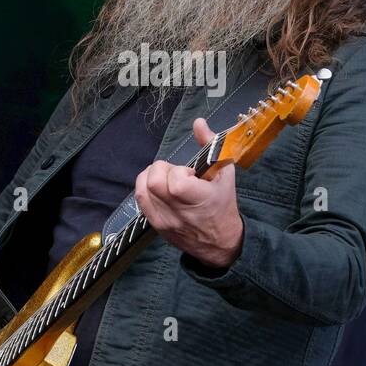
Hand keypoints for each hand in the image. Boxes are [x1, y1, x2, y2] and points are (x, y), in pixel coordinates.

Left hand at [135, 117, 243, 269]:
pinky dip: (145, 189)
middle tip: (175, 173)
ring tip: (166, 180)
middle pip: (155, 184)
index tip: (190, 174)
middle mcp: (181, 213)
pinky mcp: (157, 226)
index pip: (177, 183)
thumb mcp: (225, 174)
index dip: (178, 172)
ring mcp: (166, 221)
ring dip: (151, 178)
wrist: (220, 243)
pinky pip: (140, 201)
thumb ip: (211, 145)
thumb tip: (198, 122)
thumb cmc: (223, 204)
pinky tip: (158, 189)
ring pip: (143, 191)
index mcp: (202, 200)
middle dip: (161, 170)